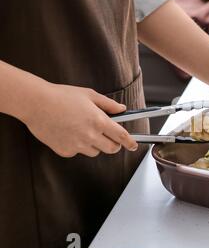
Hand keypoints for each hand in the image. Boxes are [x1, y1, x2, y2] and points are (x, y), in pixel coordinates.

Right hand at [21, 83, 137, 157]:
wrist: (35, 103)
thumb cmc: (61, 96)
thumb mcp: (89, 94)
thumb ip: (108, 104)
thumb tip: (121, 108)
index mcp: (98, 121)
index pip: (121, 136)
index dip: (130, 142)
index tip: (134, 145)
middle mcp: (90, 135)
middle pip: (111, 149)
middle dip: (114, 144)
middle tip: (109, 137)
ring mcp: (77, 145)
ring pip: (95, 152)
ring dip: (95, 145)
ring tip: (84, 130)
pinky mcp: (65, 151)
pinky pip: (78, 152)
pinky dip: (77, 146)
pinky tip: (70, 133)